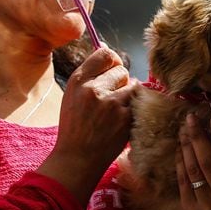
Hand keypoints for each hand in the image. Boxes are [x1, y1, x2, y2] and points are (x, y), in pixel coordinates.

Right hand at [38, 46, 137, 203]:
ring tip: (115, 109)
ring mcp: (111, 104)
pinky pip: (138, 102)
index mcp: (78, 80)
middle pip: (121, 69)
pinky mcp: (125, 118)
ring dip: (128, 95)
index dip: (112, 61)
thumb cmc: (75, 126)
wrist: (77, 159)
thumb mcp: (72, 94)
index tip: (112, 69)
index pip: (105, 54)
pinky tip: (120, 120)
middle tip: (111, 97)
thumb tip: (107, 50)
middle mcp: (94, 89)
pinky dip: (133, 109)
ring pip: (133, 85)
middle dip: (120, 81)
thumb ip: (90, 74)